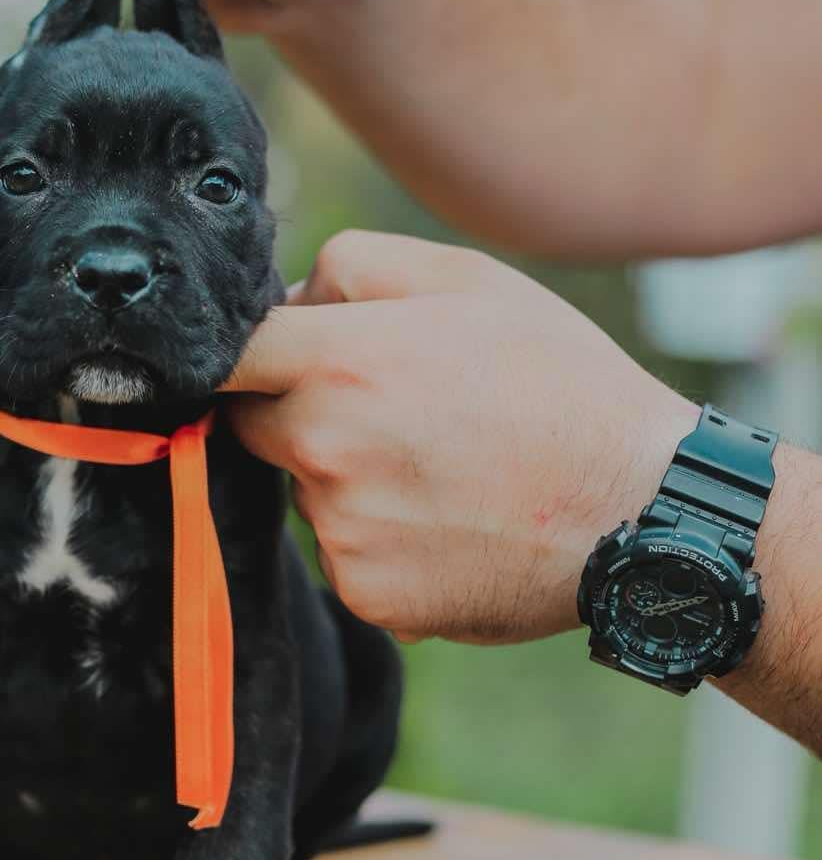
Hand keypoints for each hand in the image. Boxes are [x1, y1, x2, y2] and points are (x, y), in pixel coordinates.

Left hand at [222, 232, 697, 645]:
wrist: (640, 511)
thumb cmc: (560, 383)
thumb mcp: (469, 280)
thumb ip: (355, 266)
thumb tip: (287, 296)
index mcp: (339, 361)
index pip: (221, 357)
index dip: (231, 354)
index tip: (247, 360)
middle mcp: (324, 447)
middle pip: (253, 427)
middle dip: (297, 414)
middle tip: (389, 412)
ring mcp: (341, 529)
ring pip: (307, 494)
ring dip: (346, 482)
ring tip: (443, 471)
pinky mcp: (366, 593)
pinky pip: (346, 556)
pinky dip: (382, 544)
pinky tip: (451, 524)